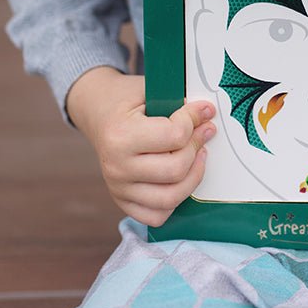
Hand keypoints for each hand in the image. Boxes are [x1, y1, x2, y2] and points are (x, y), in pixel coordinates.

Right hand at [66, 67, 216, 226]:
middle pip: (176, 169)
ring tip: (198, 156)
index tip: (203, 110)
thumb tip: (208, 115)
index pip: (175, 135)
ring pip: (170, 197)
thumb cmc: (128, 102)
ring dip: (193, 176)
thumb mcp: (149, 91)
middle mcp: (116, 167)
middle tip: (204, 132)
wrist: (99, 114)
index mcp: (120, 135)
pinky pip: (157, 216)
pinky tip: (180, 179)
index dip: (195, 120)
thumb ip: (177, 102)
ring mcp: (118, 189)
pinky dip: (175, 201)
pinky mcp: (123, 202)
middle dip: (197, 148)